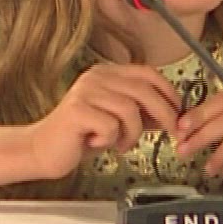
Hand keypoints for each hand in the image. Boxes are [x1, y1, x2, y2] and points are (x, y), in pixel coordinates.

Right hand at [28, 65, 179, 180]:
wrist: (44, 150)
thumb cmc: (80, 136)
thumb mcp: (117, 120)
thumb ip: (140, 111)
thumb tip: (172, 113)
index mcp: (107, 74)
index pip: (148, 73)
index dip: (169, 92)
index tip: (179, 112)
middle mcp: (96, 77)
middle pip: (144, 90)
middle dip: (164, 114)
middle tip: (170, 133)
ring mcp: (85, 92)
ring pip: (130, 110)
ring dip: (131, 133)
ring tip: (119, 143)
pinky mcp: (77, 111)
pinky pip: (111, 126)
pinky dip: (111, 140)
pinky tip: (97, 142)